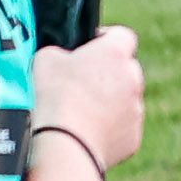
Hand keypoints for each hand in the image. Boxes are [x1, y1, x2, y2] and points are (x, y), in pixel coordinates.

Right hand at [34, 25, 142, 173]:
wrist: (65, 144)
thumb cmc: (53, 97)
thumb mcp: (44, 59)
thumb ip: (61, 53)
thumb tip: (62, 59)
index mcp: (114, 53)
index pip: (121, 35)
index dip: (104, 40)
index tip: (89, 49)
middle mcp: (133, 78)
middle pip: (124, 70)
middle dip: (105, 75)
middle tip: (77, 85)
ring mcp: (136, 108)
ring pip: (123, 100)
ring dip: (106, 103)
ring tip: (75, 113)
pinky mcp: (133, 136)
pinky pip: (121, 127)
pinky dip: (106, 128)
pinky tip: (81, 133)